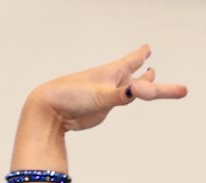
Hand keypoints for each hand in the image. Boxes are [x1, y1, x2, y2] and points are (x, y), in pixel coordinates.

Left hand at [31, 45, 186, 131]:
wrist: (51, 111)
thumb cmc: (71, 95)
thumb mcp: (99, 94)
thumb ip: (119, 94)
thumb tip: (135, 91)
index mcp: (113, 71)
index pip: (134, 60)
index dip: (142, 54)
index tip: (148, 48)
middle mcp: (113, 80)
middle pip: (137, 74)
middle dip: (148, 73)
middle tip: (153, 68)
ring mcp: (108, 94)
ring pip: (130, 87)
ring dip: (141, 83)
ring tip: (149, 79)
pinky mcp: (102, 108)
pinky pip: (120, 100)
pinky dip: (128, 96)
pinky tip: (127, 94)